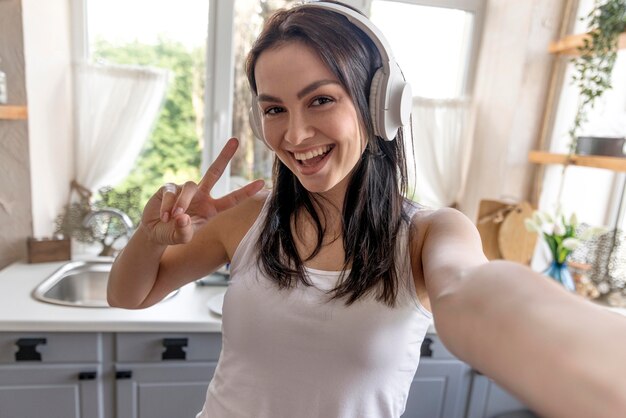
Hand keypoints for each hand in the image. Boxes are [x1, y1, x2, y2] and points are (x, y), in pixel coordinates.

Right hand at [140, 138, 264, 244]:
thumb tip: (182, 216)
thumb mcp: (181, 238)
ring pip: (189, 187)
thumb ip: (184, 231)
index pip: (231, 199)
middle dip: (224, 156)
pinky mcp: (169, 187)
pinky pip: (171, 193)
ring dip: (182, 203)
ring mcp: (185, 189)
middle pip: (214, 172)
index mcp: (211, 208)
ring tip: (173, 218)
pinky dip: (168, 206)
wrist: (154, 232)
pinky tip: (164, 216)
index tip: (262, 182)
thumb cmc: (173, 233)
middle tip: (235, 140)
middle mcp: (201, 195)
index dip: (246, 191)